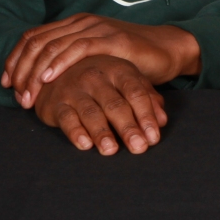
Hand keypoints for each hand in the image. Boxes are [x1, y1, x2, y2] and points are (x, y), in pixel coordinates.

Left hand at [2, 14, 199, 109]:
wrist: (166, 50)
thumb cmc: (129, 60)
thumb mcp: (95, 60)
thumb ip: (71, 63)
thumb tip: (39, 83)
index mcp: (73, 25)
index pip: (32, 38)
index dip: (14, 60)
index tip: (7, 85)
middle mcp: (81, 22)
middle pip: (37, 43)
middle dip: (20, 71)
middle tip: (17, 97)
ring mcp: (96, 28)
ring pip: (52, 46)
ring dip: (35, 74)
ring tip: (28, 96)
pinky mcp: (112, 38)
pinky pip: (78, 48)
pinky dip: (59, 64)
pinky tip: (49, 79)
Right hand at [34, 56, 167, 154]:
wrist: (59, 69)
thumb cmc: (102, 80)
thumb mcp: (127, 82)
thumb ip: (147, 99)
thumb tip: (163, 121)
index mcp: (119, 70)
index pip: (136, 93)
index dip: (146, 115)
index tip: (153, 137)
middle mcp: (97, 77)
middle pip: (115, 105)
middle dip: (128, 127)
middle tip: (138, 147)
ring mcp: (75, 89)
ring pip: (91, 112)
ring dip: (102, 132)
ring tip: (111, 150)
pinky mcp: (56, 103)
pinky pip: (67, 118)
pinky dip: (75, 132)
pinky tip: (85, 145)